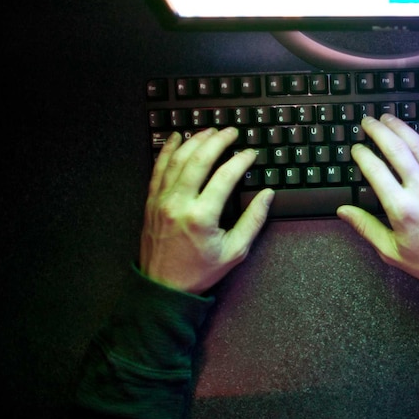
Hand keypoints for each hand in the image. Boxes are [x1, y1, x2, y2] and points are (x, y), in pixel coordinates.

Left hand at [140, 127, 272, 294]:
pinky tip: (176, 138)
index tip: (250, 153)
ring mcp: (162, 201)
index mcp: (201, 217)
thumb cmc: (200, 271)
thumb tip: (267, 195)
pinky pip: (158, 169)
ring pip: (178, 160)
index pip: (225, 176)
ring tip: (209, 131)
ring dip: (195, 140)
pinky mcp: (151, 202)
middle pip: (199, 160)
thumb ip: (253, 220)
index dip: (240, 160)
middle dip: (218, 140)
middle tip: (231, 132)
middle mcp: (179, 204)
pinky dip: (167, 151)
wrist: (163, 287)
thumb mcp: (235, 251)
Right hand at [337, 115, 418, 306]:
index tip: (356, 148)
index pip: (376, 171)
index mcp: (402, 209)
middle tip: (368, 121)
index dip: (362, 155)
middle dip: (379, 131)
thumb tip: (344, 212)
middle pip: (396, 150)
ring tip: (388, 117)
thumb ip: (366, 228)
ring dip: (402, 127)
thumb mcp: (392, 251)